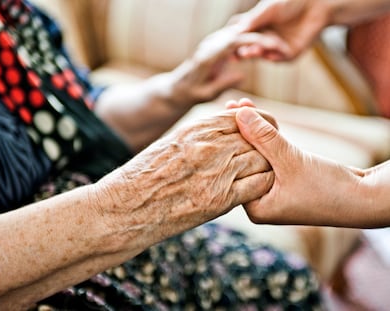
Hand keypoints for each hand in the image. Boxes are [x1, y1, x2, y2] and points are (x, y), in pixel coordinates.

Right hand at [97, 109, 273, 245]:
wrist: (127, 206)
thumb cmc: (144, 175)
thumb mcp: (170, 143)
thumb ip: (198, 135)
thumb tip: (221, 131)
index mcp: (196, 130)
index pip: (240, 118)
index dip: (257, 121)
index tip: (262, 128)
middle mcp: (210, 147)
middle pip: (255, 138)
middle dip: (265, 143)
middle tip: (267, 151)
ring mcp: (217, 173)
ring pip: (261, 161)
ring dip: (265, 165)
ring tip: (261, 170)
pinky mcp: (220, 200)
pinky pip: (257, 186)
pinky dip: (262, 184)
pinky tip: (256, 187)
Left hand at [167, 25, 285, 108]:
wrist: (177, 87)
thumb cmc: (191, 94)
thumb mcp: (206, 94)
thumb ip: (222, 84)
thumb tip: (242, 75)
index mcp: (208, 56)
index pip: (234, 41)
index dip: (255, 41)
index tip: (272, 45)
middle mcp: (209, 45)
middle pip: (239, 32)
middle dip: (261, 36)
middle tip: (280, 45)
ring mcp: (212, 42)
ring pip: (238, 32)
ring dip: (257, 37)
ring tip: (276, 46)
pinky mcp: (215, 44)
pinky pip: (235, 37)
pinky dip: (249, 40)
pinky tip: (262, 47)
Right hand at [234, 0, 330, 60]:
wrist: (317, 3)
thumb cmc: (291, 1)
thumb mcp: (268, 9)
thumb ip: (253, 20)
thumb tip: (236, 30)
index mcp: (257, 27)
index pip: (242, 37)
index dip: (235, 41)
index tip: (226, 43)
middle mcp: (265, 39)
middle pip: (250, 49)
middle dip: (244, 51)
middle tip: (238, 52)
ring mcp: (277, 48)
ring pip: (264, 55)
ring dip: (257, 54)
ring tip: (252, 51)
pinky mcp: (290, 54)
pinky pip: (280, 58)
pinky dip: (275, 55)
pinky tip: (271, 52)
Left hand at [234, 99, 373, 227]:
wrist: (365, 199)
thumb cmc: (328, 188)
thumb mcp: (291, 160)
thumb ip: (263, 138)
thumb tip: (239, 114)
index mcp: (256, 208)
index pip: (234, 172)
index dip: (229, 142)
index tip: (222, 117)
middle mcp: (261, 202)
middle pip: (244, 162)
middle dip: (239, 133)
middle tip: (229, 106)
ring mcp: (273, 192)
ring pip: (257, 156)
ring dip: (253, 131)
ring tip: (241, 104)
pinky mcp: (286, 181)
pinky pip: (271, 156)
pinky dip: (267, 138)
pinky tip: (257, 117)